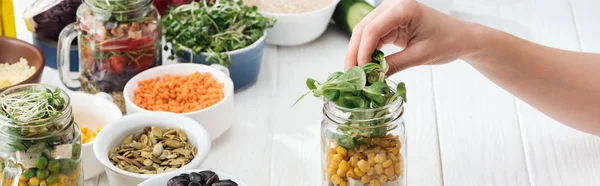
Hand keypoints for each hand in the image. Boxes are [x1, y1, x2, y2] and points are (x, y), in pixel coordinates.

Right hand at [345, 0, 477, 73]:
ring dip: (358, 53)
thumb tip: (372, 78)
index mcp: (404, 8)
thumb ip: (394, 65)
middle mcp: (393, 5)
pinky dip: (367, 52)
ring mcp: (390, 12)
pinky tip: (365, 66)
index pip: (373, 29)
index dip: (362, 51)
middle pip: (363, 29)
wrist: (461, 38)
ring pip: (364, 33)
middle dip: (355, 53)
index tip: (360, 71)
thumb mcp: (420, 56)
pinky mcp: (390, 22)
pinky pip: (372, 37)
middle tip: (351, 75)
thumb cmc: (448, 42)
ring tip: (356, 74)